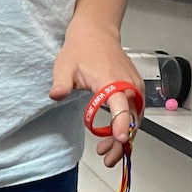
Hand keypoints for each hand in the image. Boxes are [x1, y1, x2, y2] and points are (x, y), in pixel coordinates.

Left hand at [49, 18, 141, 167]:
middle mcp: (128, 85)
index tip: (119, 139)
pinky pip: (134, 112)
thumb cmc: (81, 49)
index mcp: (112, 82)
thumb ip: (62, 83)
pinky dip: (125, 126)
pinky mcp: (134, 88)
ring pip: (135, 119)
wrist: (96, 33)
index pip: (122, 106)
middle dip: (120, 142)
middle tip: (106, 158)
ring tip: (105, 151)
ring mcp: (134, 87)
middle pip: (131, 119)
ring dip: (122, 137)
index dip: (122, 124)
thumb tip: (56, 95)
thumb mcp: (64, 66)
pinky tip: (111, 135)